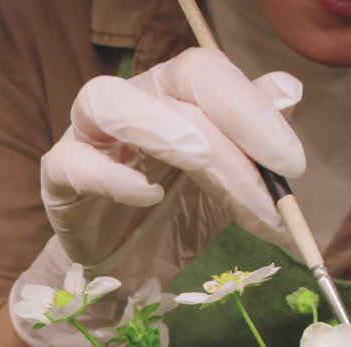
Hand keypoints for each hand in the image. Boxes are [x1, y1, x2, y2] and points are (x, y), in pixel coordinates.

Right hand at [10, 48, 304, 346]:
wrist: (126, 269)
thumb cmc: (176, 216)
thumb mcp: (231, 184)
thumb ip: (258, 140)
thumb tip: (287, 89)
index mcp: (175, 93)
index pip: (209, 73)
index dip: (252, 110)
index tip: (291, 165)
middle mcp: (132, 100)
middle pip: (175, 85)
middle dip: (230, 137)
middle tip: (268, 197)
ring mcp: (87, 134)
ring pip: (109, 102)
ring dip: (168, 133)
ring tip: (209, 171)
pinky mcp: (59, 176)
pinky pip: (73, 162)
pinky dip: (112, 177)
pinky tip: (148, 197)